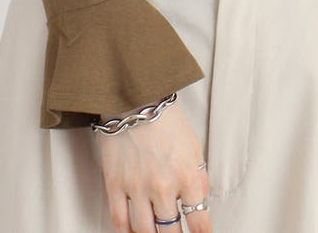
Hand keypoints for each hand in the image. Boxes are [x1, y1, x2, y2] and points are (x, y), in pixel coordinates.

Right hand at [95, 100, 212, 232]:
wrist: (135, 99)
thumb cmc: (165, 119)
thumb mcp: (194, 146)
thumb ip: (199, 177)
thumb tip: (201, 201)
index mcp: (187, 176)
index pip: (199, 222)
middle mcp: (163, 186)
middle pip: (171, 232)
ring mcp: (137, 187)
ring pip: (145, 231)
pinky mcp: (115, 184)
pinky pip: (119, 221)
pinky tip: (132, 232)